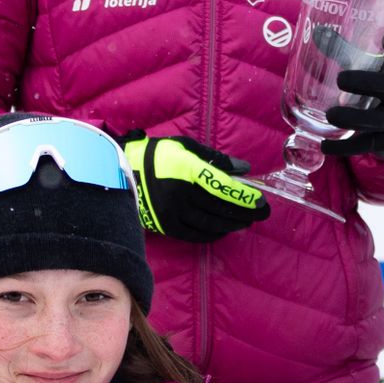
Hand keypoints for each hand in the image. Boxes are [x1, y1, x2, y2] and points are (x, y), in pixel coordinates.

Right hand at [122, 135, 271, 241]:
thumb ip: (215, 159)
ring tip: (246, 221)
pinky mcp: (166, 225)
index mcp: (186, 169)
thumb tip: (243, 169)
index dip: (244, 196)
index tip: (260, 200)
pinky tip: (224, 230)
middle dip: (244, 212)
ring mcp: (172, 212)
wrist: (122, 173)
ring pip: (210, 223)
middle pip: (220, 207)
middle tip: (261, 213)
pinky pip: (196, 234)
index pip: (222, 186)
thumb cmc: (159, 156)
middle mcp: (180, 193)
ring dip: (232, 224)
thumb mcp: (186, 147)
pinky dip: (213, 234)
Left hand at [323, 33, 383, 158]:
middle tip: (341, 79)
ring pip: (376, 121)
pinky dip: (343, 147)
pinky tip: (324, 146)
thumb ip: (346, 52)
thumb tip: (318, 33)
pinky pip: (365, 145)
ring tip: (331, 115)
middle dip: (365, 83)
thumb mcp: (369, 70)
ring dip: (352, 118)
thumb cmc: (378, 89)